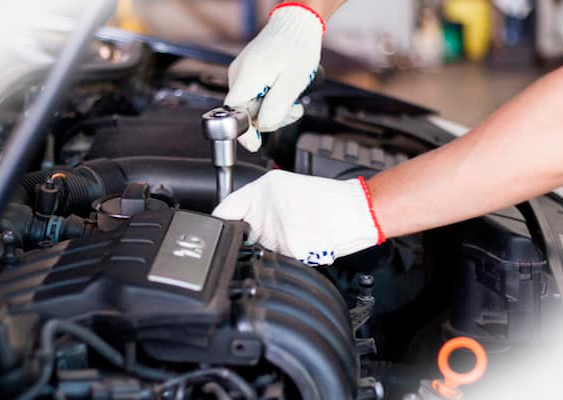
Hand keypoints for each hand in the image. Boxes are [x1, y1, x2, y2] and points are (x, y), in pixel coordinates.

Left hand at [212, 170, 385, 265]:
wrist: (358, 210)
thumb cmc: (326, 200)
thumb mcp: (284, 188)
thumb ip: (256, 202)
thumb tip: (233, 221)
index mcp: (261, 189)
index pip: (223, 212)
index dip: (220, 225)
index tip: (219, 233)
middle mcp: (265, 207)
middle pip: (241, 237)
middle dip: (253, 238)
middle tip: (280, 228)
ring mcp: (277, 230)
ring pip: (261, 252)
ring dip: (273, 250)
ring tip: (297, 233)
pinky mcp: (290, 249)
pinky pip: (280, 262)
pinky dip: (290, 258)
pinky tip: (305, 243)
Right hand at [225, 4, 324, 151]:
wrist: (297, 24)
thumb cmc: (297, 48)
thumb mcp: (292, 84)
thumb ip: (275, 109)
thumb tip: (261, 129)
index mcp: (247, 77)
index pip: (234, 114)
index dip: (244, 133)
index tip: (255, 144)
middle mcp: (238, 75)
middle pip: (246, 113)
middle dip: (270, 119)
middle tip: (292, 111)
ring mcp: (241, 74)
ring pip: (252, 106)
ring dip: (273, 110)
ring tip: (292, 102)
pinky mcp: (247, 74)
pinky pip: (255, 96)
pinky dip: (270, 99)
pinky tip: (283, 93)